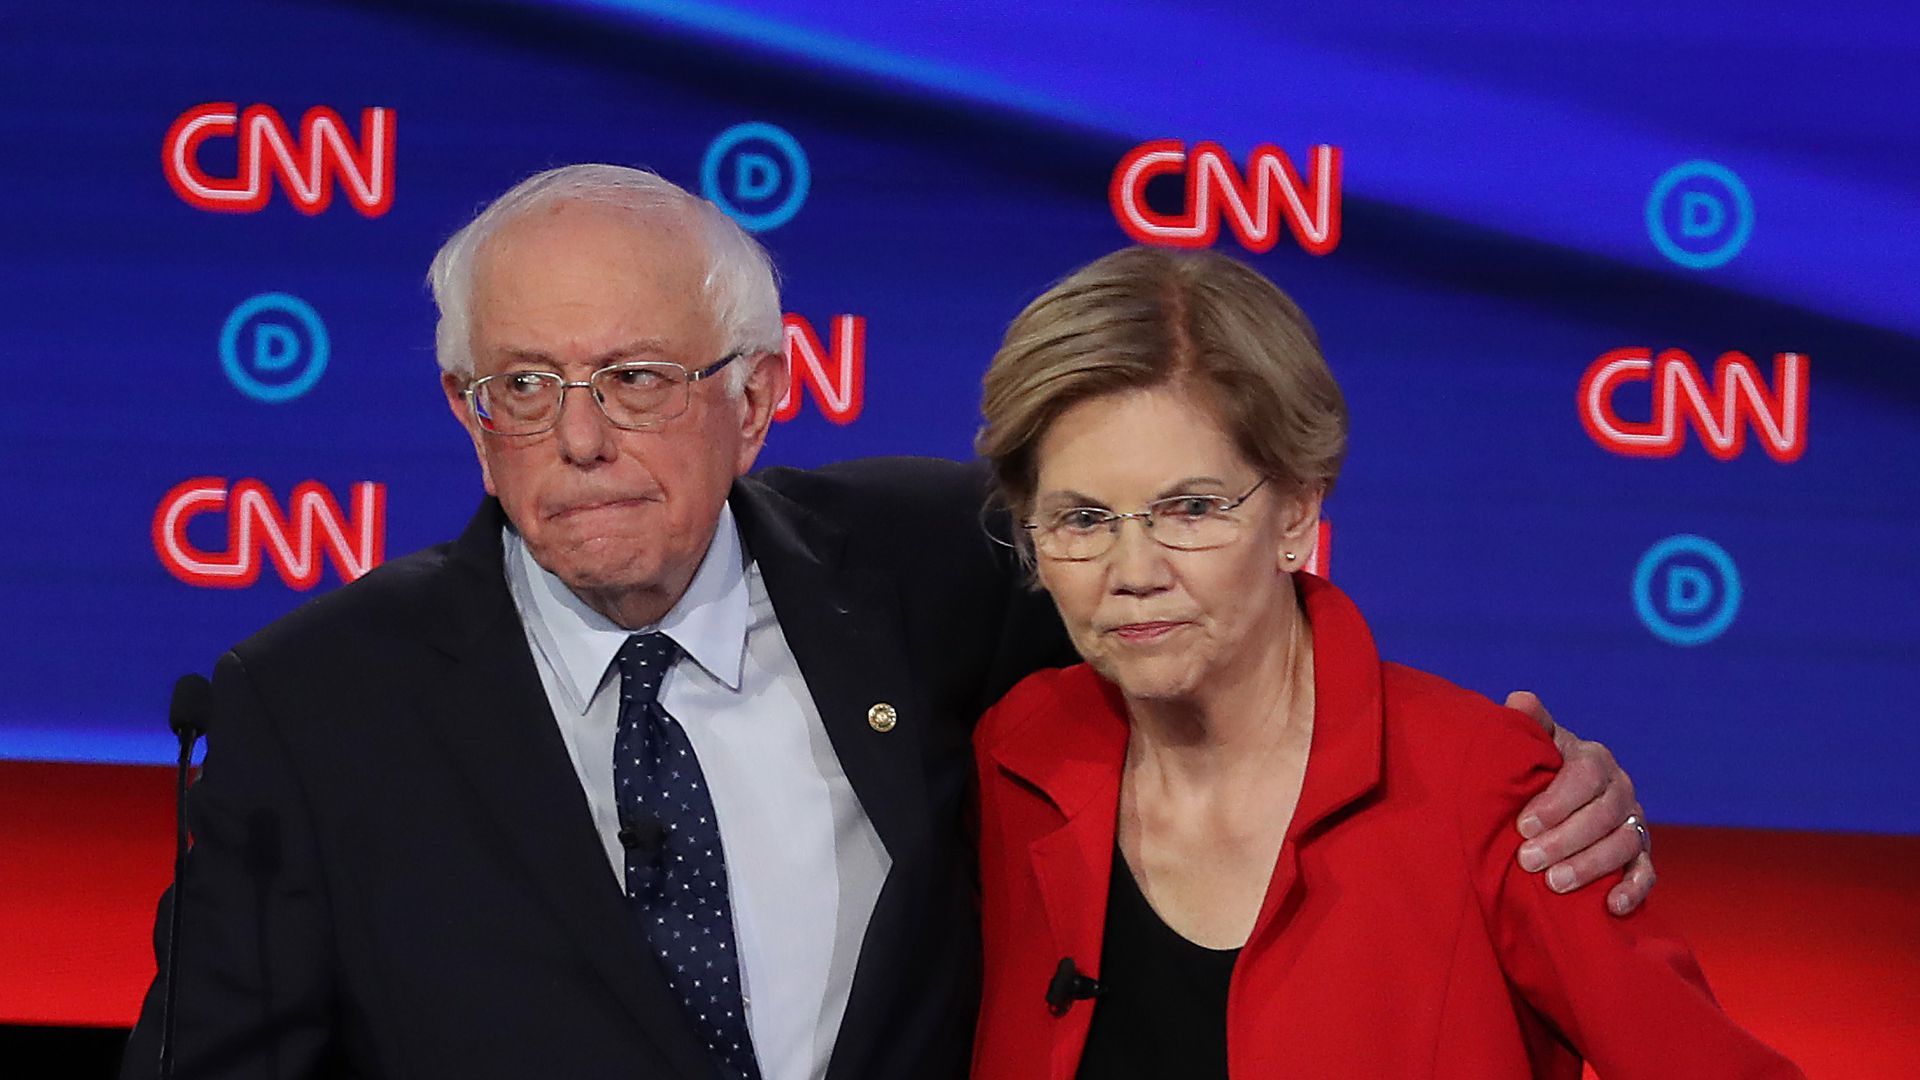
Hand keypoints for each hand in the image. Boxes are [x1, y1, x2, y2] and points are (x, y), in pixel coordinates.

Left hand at [1505, 691, 1654, 915]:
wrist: (1557, 799)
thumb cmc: (1539, 771)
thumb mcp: (1534, 745)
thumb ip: (1530, 725)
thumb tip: (1520, 701)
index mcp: (1594, 759)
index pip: (1584, 776)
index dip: (1556, 801)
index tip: (1523, 825)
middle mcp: (1620, 789)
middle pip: (1603, 814)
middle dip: (1566, 839)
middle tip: (1528, 860)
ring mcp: (1634, 822)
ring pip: (1624, 844)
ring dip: (1591, 866)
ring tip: (1555, 884)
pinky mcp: (1641, 855)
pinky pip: (1646, 873)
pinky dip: (1633, 890)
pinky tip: (1612, 906)